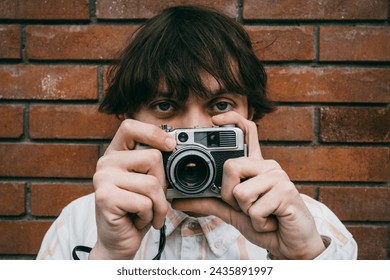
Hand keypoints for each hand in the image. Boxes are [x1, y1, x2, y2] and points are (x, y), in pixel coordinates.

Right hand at [89, 119, 175, 258]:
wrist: (119, 240)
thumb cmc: (136, 210)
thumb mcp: (147, 182)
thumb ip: (154, 165)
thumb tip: (173, 145)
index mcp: (116, 154)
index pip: (130, 126)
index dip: (153, 132)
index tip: (171, 145)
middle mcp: (106, 162)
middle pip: (153, 158)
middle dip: (162, 184)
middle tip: (152, 199)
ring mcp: (103, 179)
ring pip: (152, 184)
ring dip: (158, 205)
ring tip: (146, 212)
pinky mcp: (105, 197)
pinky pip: (145, 202)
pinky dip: (149, 216)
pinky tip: (137, 220)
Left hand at [172, 111, 325, 258]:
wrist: (290, 244)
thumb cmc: (264, 223)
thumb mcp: (231, 211)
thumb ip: (208, 203)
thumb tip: (178, 200)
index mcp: (255, 166)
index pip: (247, 132)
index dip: (233, 120)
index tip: (215, 119)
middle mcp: (267, 166)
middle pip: (231, 166)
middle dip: (229, 195)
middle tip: (245, 206)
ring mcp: (278, 177)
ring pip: (240, 192)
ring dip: (246, 212)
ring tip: (261, 214)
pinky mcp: (287, 192)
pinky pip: (254, 209)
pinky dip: (258, 223)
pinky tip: (271, 221)